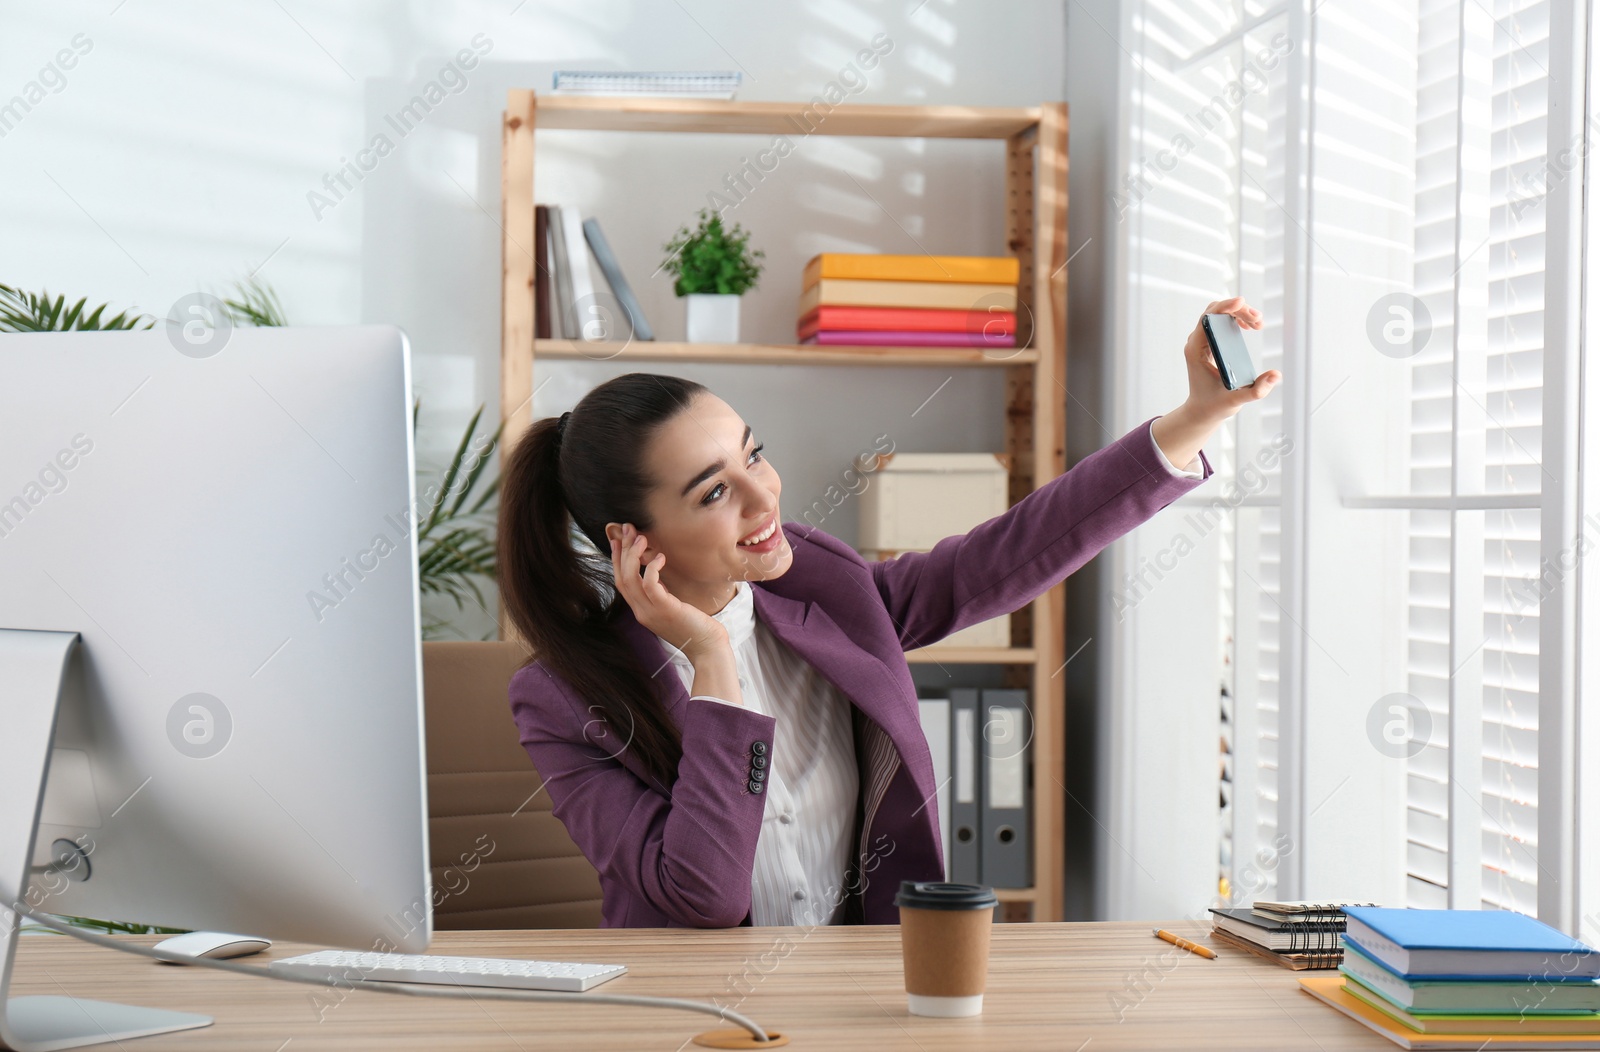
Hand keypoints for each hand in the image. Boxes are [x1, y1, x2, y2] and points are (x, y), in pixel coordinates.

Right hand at [607, 523, 728, 660]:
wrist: (708, 649)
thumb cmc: (696, 626)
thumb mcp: (672, 607)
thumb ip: (660, 593)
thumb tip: (654, 572)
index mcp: (642, 611)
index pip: (621, 582)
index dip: (617, 559)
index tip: (618, 539)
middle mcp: (641, 612)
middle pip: (621, 578)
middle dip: (622, 551)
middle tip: (627, 529)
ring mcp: (651, 612)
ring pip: (630, 579)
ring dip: (633, 556)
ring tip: (642, 538)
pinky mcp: (665, 610)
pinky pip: (650, 585)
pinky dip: (652, 568)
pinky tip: (660, 557)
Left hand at [1152, 297, 1282, 468]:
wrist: (1202, 411)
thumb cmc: (1214, 406)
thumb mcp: (1236, 400)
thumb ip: (1256, 390)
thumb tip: (1276, 375)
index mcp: (1196, 351)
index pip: (1207, 319)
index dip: (1224, 307)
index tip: (1242, 302)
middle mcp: (1196, 342)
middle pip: (1214, 312)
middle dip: (1237, 310)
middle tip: (1259, 322)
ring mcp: (1201, 342)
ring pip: (1218, 315)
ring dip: (1239, 313)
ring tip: (1258, 323)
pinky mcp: (1208, 344)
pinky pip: (1219, 322)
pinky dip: (1235, 319)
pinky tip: (1248, 326)